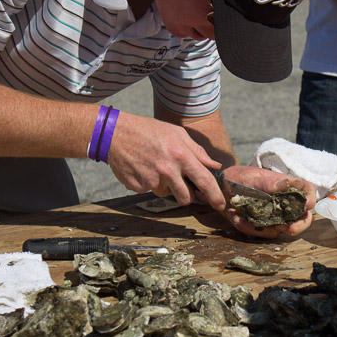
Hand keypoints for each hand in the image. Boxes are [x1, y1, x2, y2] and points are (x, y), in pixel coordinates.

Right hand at [106, 113, 225, 209]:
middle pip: (186, 198)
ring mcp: (151, 181)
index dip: (215, 196)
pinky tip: (143, 167)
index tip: (221, 205)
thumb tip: (215, 166)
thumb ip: (198, 152)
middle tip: (179, 180)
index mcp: (181, 156)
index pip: (205, 181)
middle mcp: (168, 171)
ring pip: (166, 194)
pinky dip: (148, 182)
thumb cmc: (149, 131)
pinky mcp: (137, 187)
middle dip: (186, 194)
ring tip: (155, 166)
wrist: (115, 134)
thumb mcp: (177, 133)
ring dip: (164, 185)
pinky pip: (149, 191)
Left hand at [221, 166, 316, 238]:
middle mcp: (284, 203)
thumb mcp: (251, 178)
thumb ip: (267, 183)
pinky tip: (235, 216)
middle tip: (288, 228)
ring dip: (265, 227)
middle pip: (303, 217)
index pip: (306, 190)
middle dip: (299, 226)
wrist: (220, 189)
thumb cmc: (239, 179)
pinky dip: (248, 227)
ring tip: (242, 217)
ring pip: (283, 229)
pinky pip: (262, 232)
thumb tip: (286, 184)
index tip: (307, 205)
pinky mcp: (263, 225)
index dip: (311, 198)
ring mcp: (274, 216)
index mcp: (286, 187)